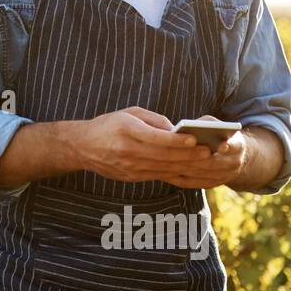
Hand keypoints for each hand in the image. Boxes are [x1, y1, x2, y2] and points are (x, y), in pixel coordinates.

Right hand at [73, 106, 212, 182]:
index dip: (177, 140)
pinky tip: (188, 169)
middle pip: (164, 155)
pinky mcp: (131, 177)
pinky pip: (157, 175)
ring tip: (203, 161)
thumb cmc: (108, 125)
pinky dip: (174, 172)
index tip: (194, 139)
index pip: (156, 138)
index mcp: (127, 130)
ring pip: (163, 167)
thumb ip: (154, 120)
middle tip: (208, 151)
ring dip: (185, 165)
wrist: (83, 147)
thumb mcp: (129, 113)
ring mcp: (129, 167)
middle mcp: (127, 151)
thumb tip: (177, 130)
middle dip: (188, 154)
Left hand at [157, 115, 250, 189]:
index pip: (234, 147)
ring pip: (200, 174)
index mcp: (237, 146)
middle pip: (212, 163)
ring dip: (183, 169)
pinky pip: (193, 183)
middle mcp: (233, 163)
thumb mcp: (218, 125)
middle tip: (176, 153)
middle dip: (194, 158)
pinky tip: (164, 172)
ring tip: (165, 163)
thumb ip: (207, 124)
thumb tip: (186, 127)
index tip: (221, 146)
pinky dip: (179, 178)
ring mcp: (223, 177)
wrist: (231, 156)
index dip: (228, 147)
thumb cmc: (218, 134)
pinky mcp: (211, 184)